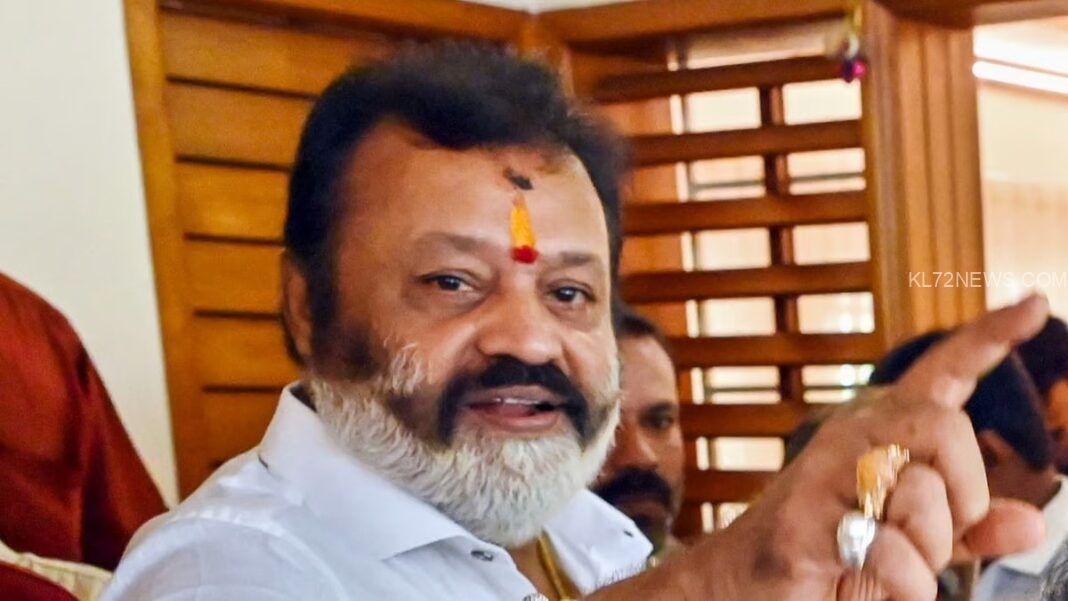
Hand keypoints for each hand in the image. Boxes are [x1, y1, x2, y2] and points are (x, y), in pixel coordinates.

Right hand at [706, 295, 1048, 600]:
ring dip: (925, 552)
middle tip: (941, 533)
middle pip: (944, 426)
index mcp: (882, 431)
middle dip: (964, 492)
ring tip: (889, 564)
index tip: (1035, 303)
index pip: (942, 372)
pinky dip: (899, 583)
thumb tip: (1029, 525)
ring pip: (922, 494)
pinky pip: (893, 552)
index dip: (990, 337)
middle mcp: (852, 435)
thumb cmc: (832, 555)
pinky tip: (862, 581)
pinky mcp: (804, 519)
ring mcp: (823, 472)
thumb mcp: (916, 542)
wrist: (749, 584)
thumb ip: (969, 528)